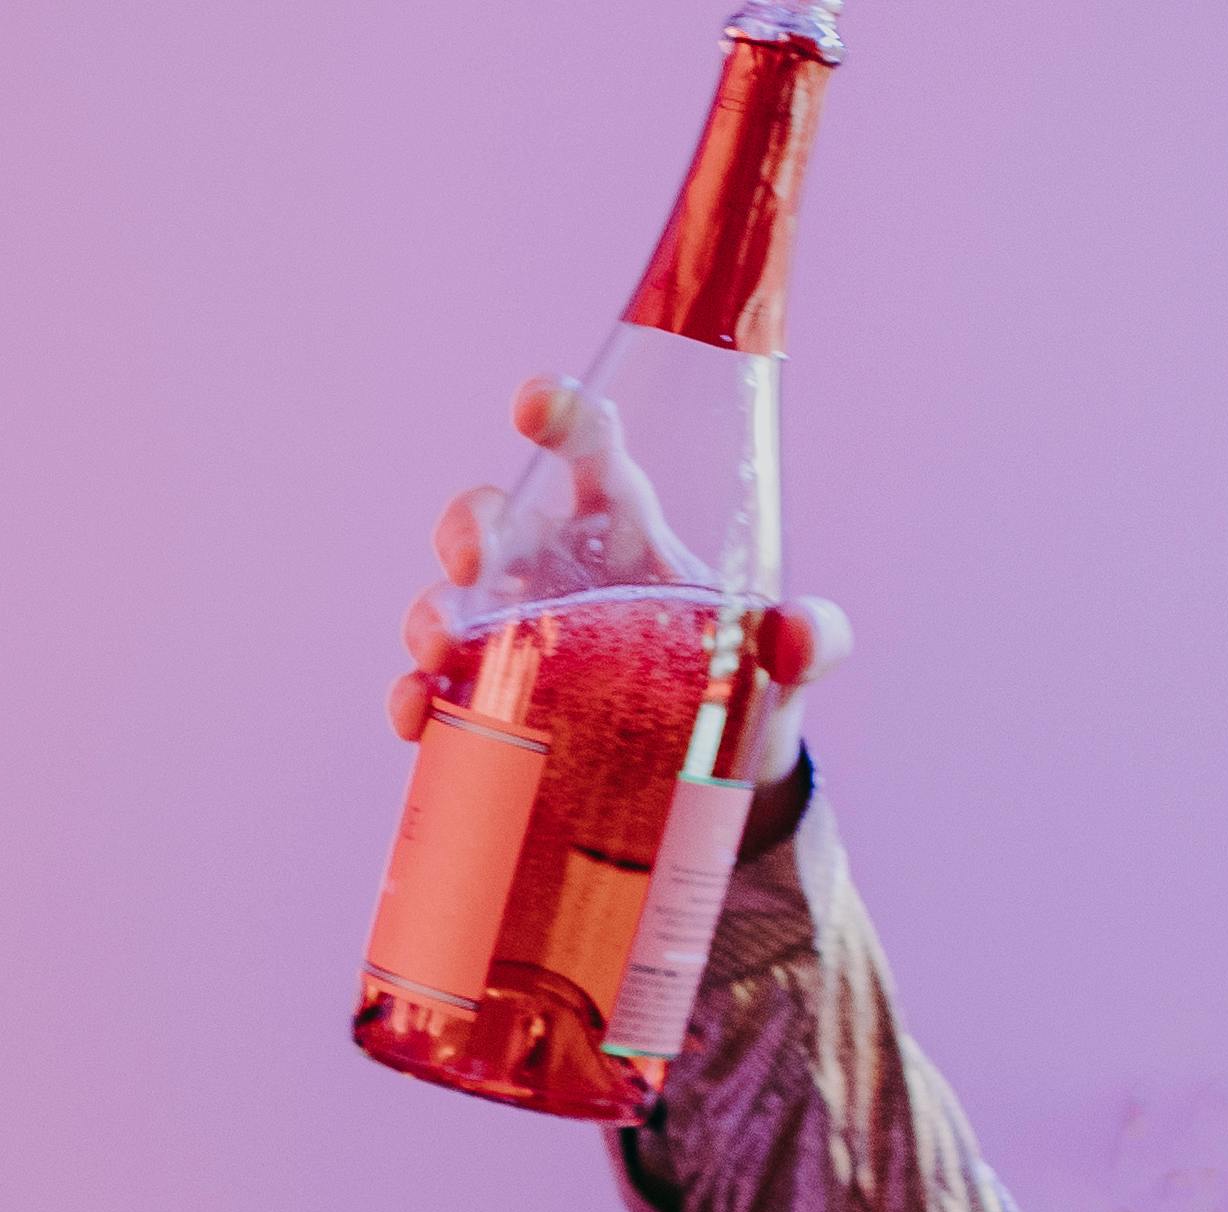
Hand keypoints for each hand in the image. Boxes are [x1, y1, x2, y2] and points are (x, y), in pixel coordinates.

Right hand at [383, 374, 850, 776]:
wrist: (708, 789)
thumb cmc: (743, 695)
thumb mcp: (785, 667)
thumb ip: (810, 640)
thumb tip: (803, 636)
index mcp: (626, 530)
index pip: (588, 450)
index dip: (559, 415)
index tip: (535, 405)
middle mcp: (557, 573)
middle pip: (496, 520)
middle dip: (470, 525)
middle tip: (472, 557)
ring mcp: (515, 643)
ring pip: (449, 603)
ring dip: (431, 615)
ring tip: (439, 649)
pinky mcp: (491, 711)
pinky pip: (438, 695)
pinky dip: (416, 700)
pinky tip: (417, 714)